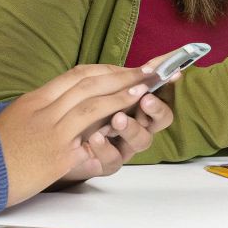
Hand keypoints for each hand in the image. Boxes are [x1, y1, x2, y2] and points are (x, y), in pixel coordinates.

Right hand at [0, 63, 151, 206]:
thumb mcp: (16, 120)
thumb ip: (43, 111)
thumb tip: (66, 105)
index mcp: (35, 100)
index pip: (76, 75)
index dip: (104, 69)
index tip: (122, 69)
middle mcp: (44, 110)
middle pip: (88, 82)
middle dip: (120, 74)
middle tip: (145, 70)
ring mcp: (50, 130)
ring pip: (91, 101)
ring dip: (121, 91)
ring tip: (144, 86)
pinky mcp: (56, 154)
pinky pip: (87, 132)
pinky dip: (110, 118)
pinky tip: (126, 115)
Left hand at [53, 50, 180, 185]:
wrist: (55, 146)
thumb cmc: (81, 114)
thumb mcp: (98, 92)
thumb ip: (120, 79)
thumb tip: (144, 62)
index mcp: (138, 105)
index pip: (162, 93)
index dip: (169, 84)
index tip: (172, 74)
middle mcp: (138, 126)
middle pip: (161, 120)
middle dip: (157, 109)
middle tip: (146, 99)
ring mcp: (125, 147)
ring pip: (142, 140)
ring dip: (132, 127)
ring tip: (117, 119)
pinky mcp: (108, 165)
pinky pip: (114, 160)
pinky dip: (106, 148)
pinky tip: (95, 138)